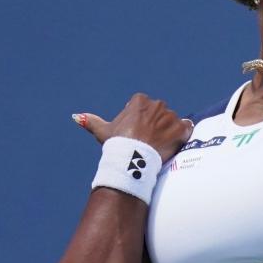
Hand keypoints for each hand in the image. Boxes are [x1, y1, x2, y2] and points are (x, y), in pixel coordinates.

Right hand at [73, 93, 192, 160]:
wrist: (133, 161)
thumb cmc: (117, 145)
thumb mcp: (103, 131)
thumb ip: (92, 121)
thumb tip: (76, 117)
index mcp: (140, 101)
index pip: (144, 107)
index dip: (140, 121)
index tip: (136, 133)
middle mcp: (157, 105)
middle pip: (159, 114)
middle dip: (155, 125)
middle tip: (147, 142)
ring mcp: (171, 116)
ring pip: (172, 122)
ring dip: (168, 131)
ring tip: (157, 146)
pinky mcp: (182, 129)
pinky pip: (186, 129)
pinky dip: (182, 136)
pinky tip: (172, 145)